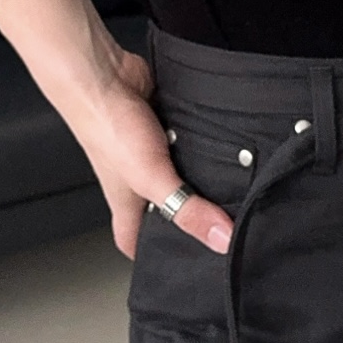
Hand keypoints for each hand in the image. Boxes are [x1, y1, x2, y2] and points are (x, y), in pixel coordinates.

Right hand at [64, 41, 235, 259]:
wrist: (103, 74)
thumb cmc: (108, 128)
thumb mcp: (152, 179)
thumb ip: (187, 208)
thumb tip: (222, 239)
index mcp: (128, 202)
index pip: (133, 240)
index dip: (148, 257)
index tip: (174, 268)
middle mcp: (140, 178)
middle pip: (164, 207)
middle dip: (189, 215)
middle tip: (222, 225)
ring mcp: (152, 150)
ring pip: (183, 171)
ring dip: (204, 175)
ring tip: (239, 186)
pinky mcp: (166, 123)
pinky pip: (190, 139)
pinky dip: (205, 141)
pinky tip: (227, 144)